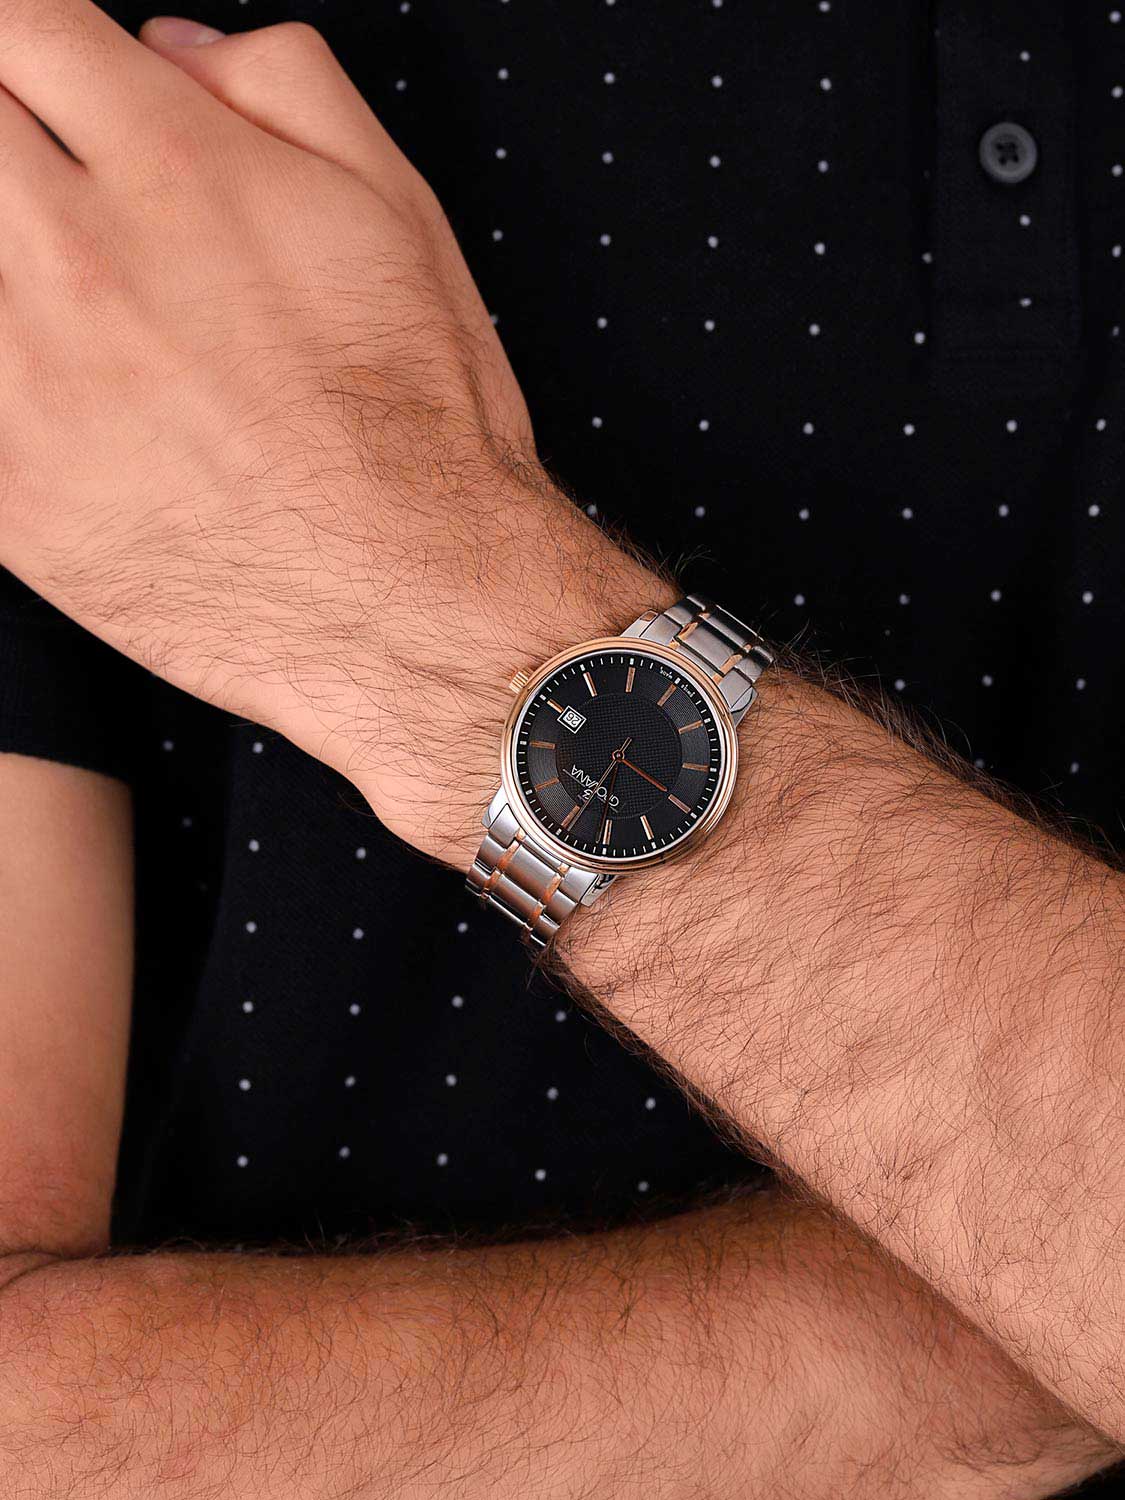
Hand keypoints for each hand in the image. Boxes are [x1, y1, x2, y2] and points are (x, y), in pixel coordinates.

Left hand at [0, 6, 662, 861]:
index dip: (28, 41)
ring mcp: (28, 381)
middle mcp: (82, 259)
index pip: (20, 22)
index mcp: (178, 171)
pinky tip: (56, 384)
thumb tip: (175, 46)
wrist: (415, 602)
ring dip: (5, 255)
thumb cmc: (423, 431)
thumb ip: (285, 87)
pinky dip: (2, 369)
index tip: (42, 78)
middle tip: (42, 185)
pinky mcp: (9, 491)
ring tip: (68, 299)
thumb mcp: (400, 215)